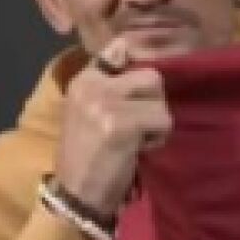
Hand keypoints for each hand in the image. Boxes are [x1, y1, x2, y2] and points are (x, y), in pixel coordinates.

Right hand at [53, 38, 171, 217]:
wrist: (76, 192)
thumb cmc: (90, 154)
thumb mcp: (94, 111)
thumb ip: (112, 83)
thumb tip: (129, 46)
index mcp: (83, 78)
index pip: (121, 48)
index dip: (140, 70)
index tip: (139, 92)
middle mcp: (91, 84)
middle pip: (152, 76)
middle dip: (153, 103)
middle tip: (137, 127)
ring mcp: (104, 102)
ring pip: (160, 100)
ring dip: (158, 123)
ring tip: (135, 139)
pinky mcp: (120, 123)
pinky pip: (163, 120)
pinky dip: (158, 138)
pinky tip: (137, 149)